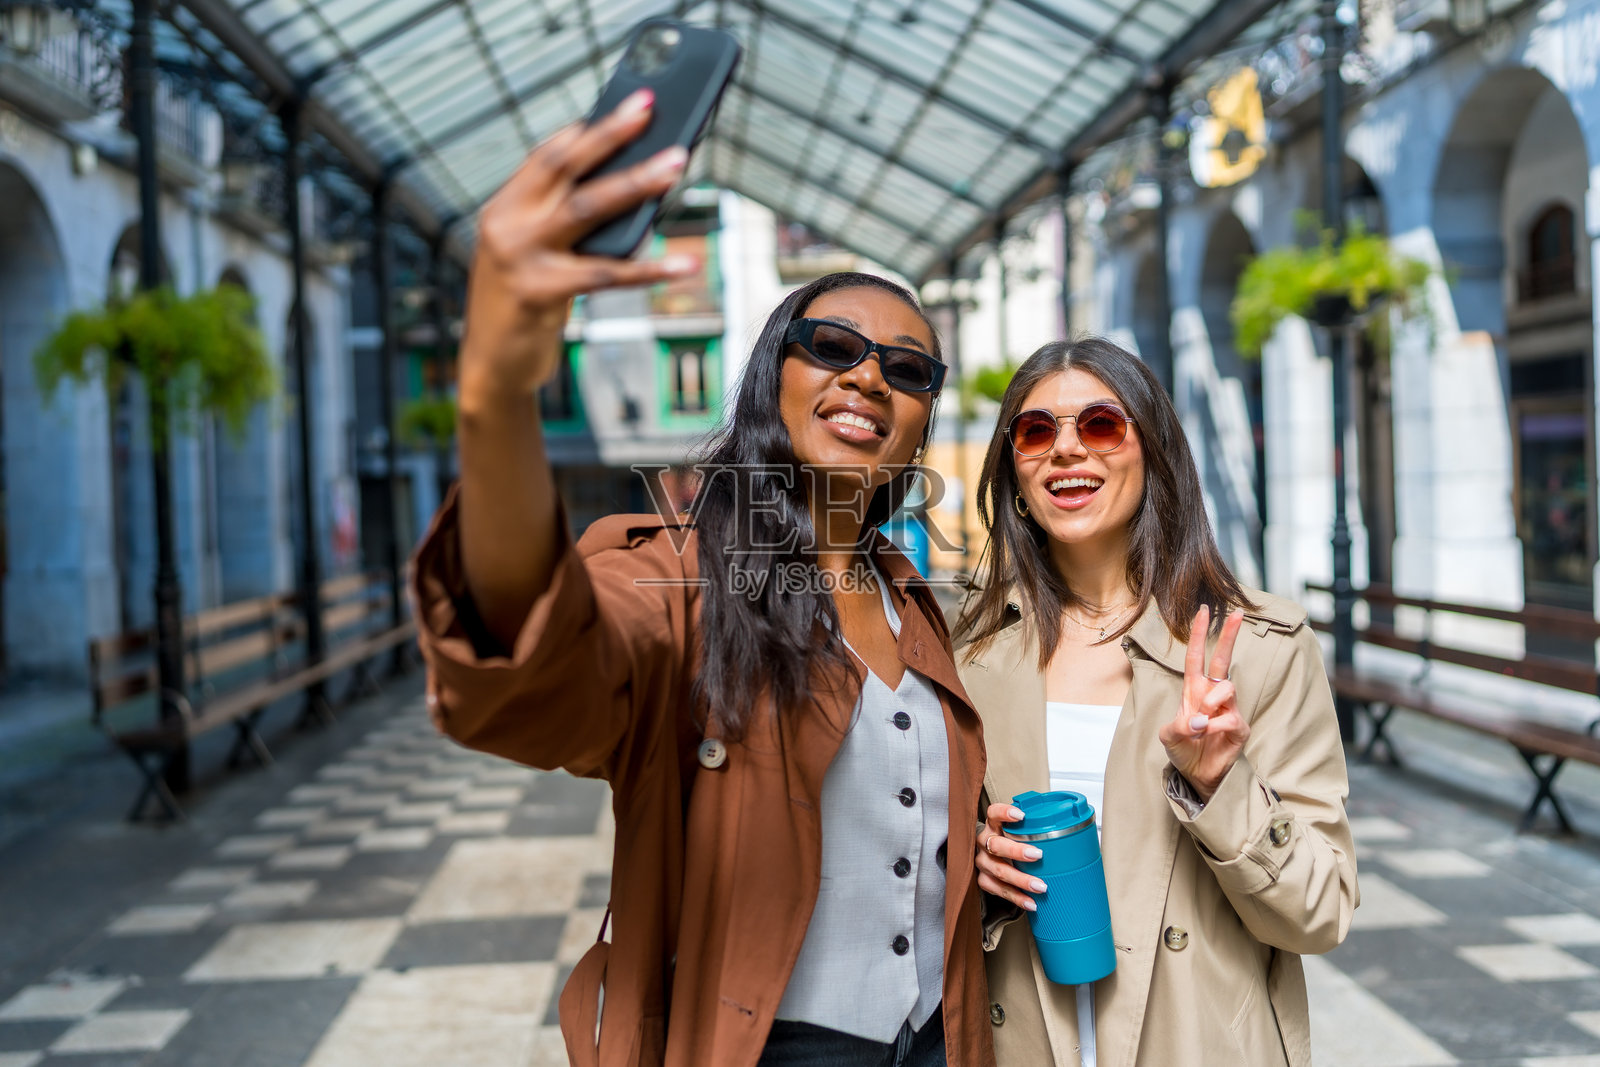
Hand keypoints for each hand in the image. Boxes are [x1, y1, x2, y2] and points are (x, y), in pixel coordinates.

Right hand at [461, 89, 697, 403]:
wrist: (492, 366)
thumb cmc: (523, 306)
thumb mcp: (535, 254)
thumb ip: (569, 226)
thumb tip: (636, 196)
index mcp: (504, 207)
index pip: (546, 154)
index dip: (588, 129)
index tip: (629, 106)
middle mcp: (507, 224)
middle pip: (564, 166)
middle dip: (610, 134)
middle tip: (650, 110)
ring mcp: (520, 257)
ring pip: (587, 208)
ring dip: (636, 184)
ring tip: (676, 165)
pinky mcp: (539, 292)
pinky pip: (605, 274)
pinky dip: (649, 270)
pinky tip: (684, 265)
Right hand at [976, 802, 1046, 912]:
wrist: (989, 856)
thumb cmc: (1009, 841)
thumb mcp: (1015, 831)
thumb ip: (1033, 830)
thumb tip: (1073, 833)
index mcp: (993, 825)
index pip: (993, 813)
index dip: (1004, 813)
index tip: (1022, 816)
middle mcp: (984, 842)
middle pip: (996, 845)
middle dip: (1017, 851)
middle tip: (1038, 855)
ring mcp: (982, 862)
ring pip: (999, 871)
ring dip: (1021, 880)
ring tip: (1041, 887)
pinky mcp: (983, 880)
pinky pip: (999, 890)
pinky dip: (1017, 898)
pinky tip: (1031, 902)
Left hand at [1158, 606, 1246, 801]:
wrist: (1199, 775)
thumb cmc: (1185, 750)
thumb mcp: (1169, 737)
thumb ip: (1176, 727)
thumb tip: (1196, 721)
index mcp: (1194, 690)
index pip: (1197, 657)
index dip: (1200, 635)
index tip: (1204, 611)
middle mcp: (1213, 695)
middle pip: (1223, 659)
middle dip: (1230, 635)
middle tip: (1238, 613)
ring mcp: (1229, 709)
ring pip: (1226, 687)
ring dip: (1209, 703)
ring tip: (1198, 725)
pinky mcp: (1239, 727)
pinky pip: (1228, 718)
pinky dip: (1213, 727)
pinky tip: (1206, 736)